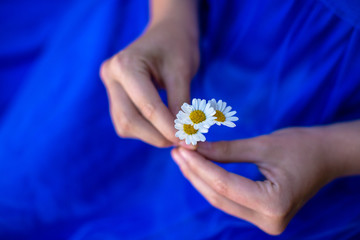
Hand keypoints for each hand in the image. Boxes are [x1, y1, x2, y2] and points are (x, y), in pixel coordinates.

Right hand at [100, 19, 198, 146]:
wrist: (167, 32)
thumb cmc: (177, 46)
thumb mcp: (182, 73)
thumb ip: (181, 106)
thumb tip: (184, 138)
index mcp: (125, 65)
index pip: (147, 107)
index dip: (169, 129)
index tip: (190, 143)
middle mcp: (111, 76)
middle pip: (129, 120)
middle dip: (158, 136)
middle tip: (184, 141)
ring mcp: (109, 86)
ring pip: (125, 125)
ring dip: (151, 135)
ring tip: (176, 133)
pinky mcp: (115, 96)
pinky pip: (127, 122)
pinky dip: (146, 130)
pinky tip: (164, 126)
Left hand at [171, 127, 343, 234]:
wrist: (327, 156)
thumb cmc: (302, 146)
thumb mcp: (262, 145)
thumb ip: (226, 150)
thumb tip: (194, 148)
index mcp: (275, 204)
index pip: (224, 185)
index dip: (199, 166)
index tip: (180, 148)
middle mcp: (270, 221)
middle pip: (219, 197)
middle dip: (195, 173)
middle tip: (176, 151)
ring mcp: (266, 222)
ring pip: (221, 200)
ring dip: (200, 179)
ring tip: (182, 158)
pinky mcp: (261, 215)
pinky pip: (229, 200)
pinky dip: (212, 183)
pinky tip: (198, 168)